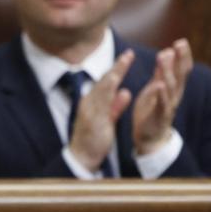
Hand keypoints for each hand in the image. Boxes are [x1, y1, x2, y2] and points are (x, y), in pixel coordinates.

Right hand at [65, 50, 133, 169]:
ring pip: (103, 89)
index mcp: (92, 102)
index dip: (117, 69)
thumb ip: (116, 106)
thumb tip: (125, 92)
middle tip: (129, 53)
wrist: (81, 158)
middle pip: (104, 81)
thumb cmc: (93, 140)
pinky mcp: (93, 121)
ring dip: (114, 74)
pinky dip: (110, 93)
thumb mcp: (107, 120)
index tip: (128, 56)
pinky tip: (117, 85)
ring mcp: (90, 111)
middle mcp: (89, 103)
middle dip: (117, 66)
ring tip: (124, 61)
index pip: (106, 82)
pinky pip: (103, 105)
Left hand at [131, 38, 192, 154]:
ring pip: (171, 86)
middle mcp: (175, 95)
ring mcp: (169, 106)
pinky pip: (162, 104)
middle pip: (180, 75)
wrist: (149, 138)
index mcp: (173, 88)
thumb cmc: (152, 111)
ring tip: (164, 56)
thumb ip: (160, 73)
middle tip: (179, 43)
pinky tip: (159, 84)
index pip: (182, 69)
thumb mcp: (155, 88)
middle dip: (181, 59)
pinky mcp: (160, 116)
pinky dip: (161, 94)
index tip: (182, 41)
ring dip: (168, 71)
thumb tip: (166, 53)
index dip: (183, 56)